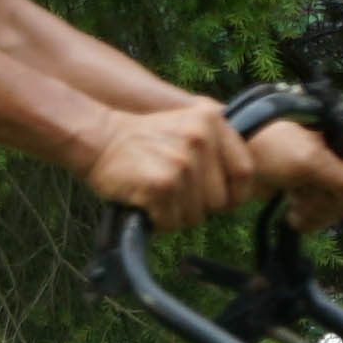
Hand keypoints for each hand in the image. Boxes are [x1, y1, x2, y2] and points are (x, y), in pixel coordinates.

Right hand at [81, 102, 257, 229]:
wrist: (97, 139)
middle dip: (199, 207)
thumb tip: (242, 191)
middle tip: (173, 193)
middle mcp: (201, 138)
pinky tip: (145, 203)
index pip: (245, 172)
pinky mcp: (163, 184)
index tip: (221, 201)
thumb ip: (216, 149)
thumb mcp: (188, 128)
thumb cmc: (143, 141)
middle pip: (220, 201)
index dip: (235, 195)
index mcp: (213, 120)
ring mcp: (183, 162)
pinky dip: (158, 221)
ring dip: (175, 215)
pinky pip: (172, 222)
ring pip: (195, 216)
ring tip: (156, 195)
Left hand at [247, 117, 342, 231]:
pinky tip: (293, 215)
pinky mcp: (305, 187)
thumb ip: (341, 177)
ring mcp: (319, 172)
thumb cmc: (269, 148)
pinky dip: (309, 216)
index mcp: (337, 135)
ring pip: (336, 202)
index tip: (339, 194)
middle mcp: (333, 152)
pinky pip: (320, 209)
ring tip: (295, 209)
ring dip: (317, 211)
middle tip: (306, 200)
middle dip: (329, 201)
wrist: (230, 159)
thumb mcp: (309, 161)